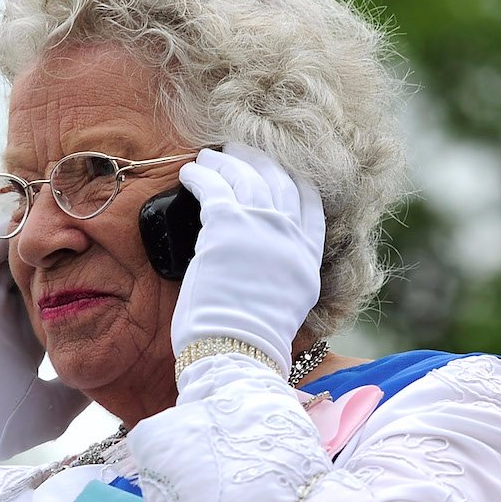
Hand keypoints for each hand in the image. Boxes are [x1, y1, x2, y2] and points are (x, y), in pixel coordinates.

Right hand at [0, 236, 89, 460]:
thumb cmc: (2, 425)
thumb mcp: (56, 408)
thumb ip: (80, 388)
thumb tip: (109, 377)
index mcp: (26, 346)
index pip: (52, 305)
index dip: (76, 285)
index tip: (106, 265)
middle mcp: (7, 321)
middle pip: (34, 277)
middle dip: (56, 254)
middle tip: (85, 225)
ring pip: (9, 261)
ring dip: (30, 238)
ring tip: (56, 207)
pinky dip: (1, 234)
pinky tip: (26, 214)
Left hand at [172, 143, 325, 372]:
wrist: (239, 350)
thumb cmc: (252, 339)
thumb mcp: (288, 302)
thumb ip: (285, 272)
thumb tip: (266, 259)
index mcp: (308, 256)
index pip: (310, 203)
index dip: (295, 180)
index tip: (280, 170)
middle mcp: (290, 236)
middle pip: (280, 180)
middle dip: (259, 160)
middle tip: (240, 151)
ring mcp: (261, 227)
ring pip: (248, 176)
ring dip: (227, 161)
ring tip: (210, 156)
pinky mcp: (227, 226)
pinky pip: (214, 186)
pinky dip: (201, 175)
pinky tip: (190, 173)